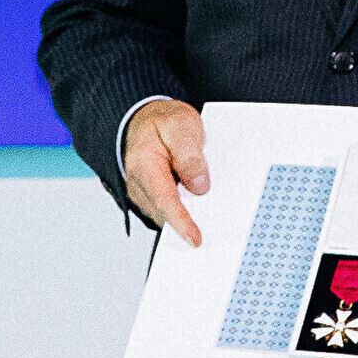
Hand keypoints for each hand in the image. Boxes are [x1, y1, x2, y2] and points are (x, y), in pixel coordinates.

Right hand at [124, 98, 208, 246]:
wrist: (146, 119)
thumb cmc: (163, 121)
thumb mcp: (181, 125)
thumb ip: (189, 154)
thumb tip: (199, 186)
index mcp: (144, 164)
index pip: (164, 199)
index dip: (180, 222)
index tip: (195, 239)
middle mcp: (140, 183)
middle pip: (166, 212)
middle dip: (189, 225)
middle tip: (217, 233)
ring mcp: (145, 193)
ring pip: (168, 214)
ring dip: (190, 218)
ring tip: (217, 223)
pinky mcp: (154, 196)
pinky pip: (170, 208)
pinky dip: (187, 211)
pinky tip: (207, 210)